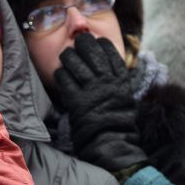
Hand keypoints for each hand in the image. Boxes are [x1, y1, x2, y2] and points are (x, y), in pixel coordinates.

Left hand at [54, 33, 147, 174]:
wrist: (111, 143)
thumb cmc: (118, 121)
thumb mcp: (125, 96)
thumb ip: (117, 80)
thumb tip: (109, 67)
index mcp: (120, 79)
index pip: (109, 50)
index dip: (100, 43)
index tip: (95, 42)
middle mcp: (106, 81)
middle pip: (90, 50)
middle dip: (81, 44)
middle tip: (76, 47)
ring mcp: (91, 89)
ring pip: (73, 60)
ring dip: (67, 57)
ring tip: (66, 59)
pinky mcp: (76, 100)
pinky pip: (63, 78)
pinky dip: (60, 74)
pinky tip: (61, 76)